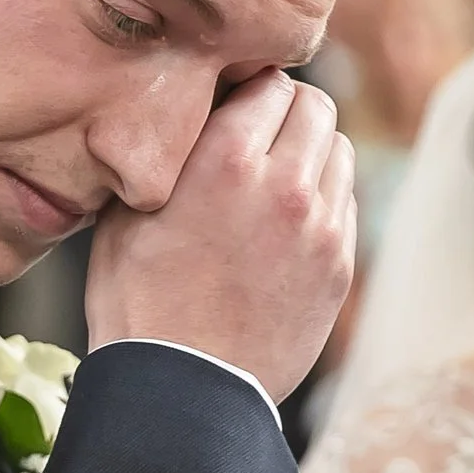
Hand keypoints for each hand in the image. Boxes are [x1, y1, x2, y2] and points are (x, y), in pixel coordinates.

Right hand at [87, 70, 355, 402]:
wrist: (185, 389)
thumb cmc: (139, 303)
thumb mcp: (128, 213)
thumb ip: (170, 154)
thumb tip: (193, 117)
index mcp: (226, 161)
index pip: (269, 82)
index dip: (250, 90)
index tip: (235, 104)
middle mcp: (285, 186)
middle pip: (316, 107)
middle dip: (289, 112)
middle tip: (260, 134)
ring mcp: (321, 228)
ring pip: (339, 151)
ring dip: (311, 153)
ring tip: (275, 179)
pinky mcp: (339, 266)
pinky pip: (345, 204)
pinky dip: (322, 200)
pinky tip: (286, 224)